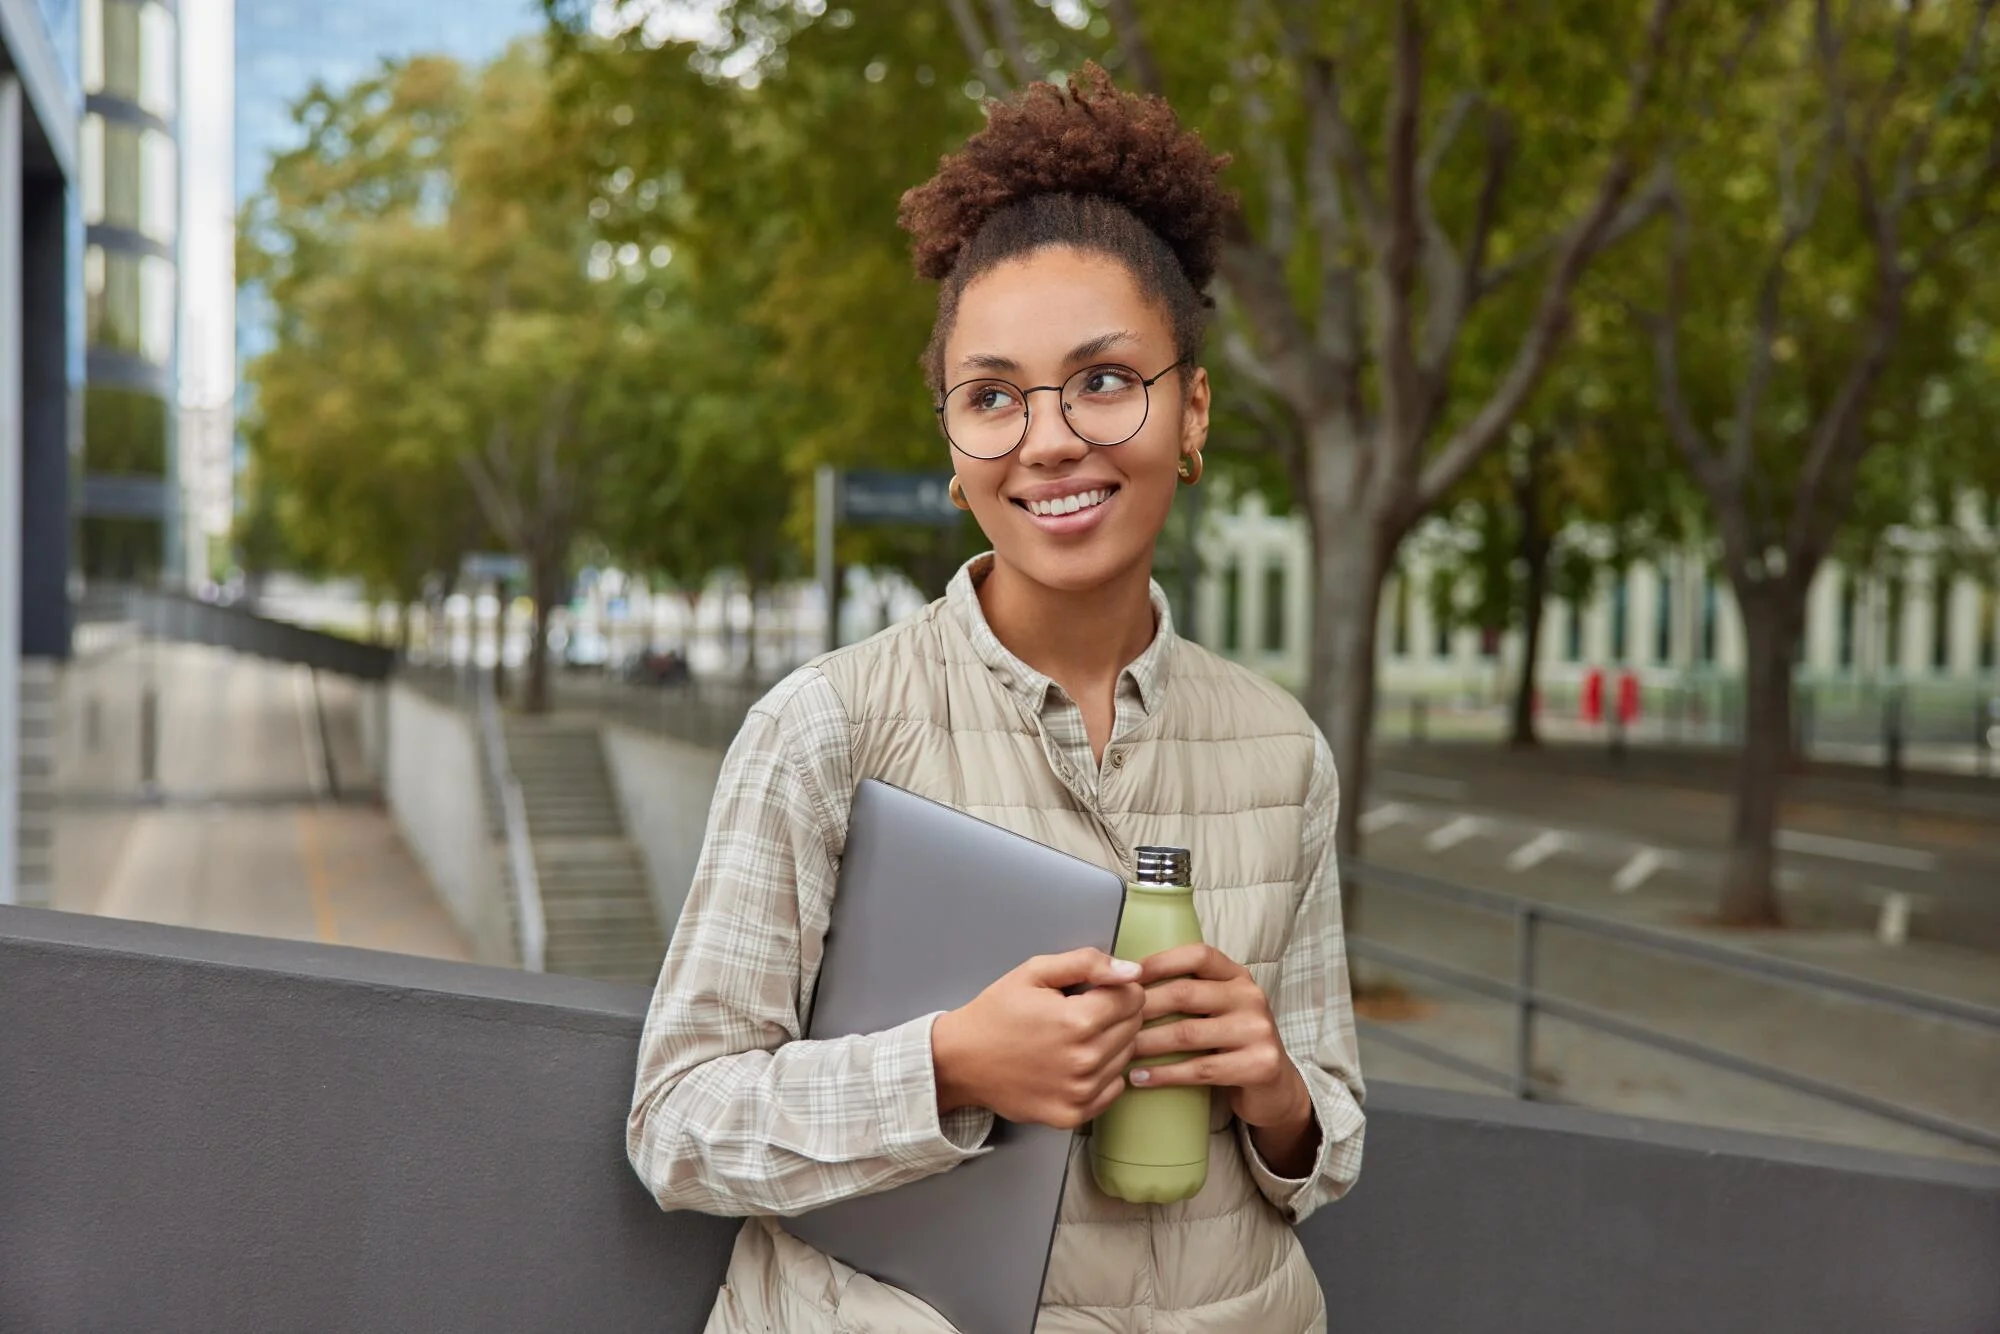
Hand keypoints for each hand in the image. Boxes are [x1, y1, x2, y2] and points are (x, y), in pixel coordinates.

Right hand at [932, 948, 1146, 1129]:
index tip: (1093, 991)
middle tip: (1079, 1013)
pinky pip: (1114, 1089)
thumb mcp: (1034, 972)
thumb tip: (1131, 970)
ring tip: (1074, 1037)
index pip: (1133, 997)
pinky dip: (1102, 1074)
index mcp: (1078, 1021)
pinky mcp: (1073, 1114)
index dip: (1116, 987)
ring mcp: (1080, 1092)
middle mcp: (1085, 1060)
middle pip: (1134, 1026)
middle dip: (1115, 1013)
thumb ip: (1087, 964)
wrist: (961, 1061)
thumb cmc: (997, 1013)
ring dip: (1110, 1043)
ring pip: (1126, 1057)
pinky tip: (1074, 1063)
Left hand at [1128, 945, 1311, 1133]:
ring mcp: (1258, 1031)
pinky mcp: (1259, 1065)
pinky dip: (1164, 1074)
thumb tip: (1126, 983)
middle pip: (1185, 994)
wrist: (1274, 1088)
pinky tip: (1139, 1078)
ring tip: (1119, 1051)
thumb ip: (1190, 993)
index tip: (1126, 977)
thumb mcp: (1219, 1009)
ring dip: (1146, 1044)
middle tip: (1109, 1019)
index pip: (1198, 956)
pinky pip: (1199, 1069)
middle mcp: (1251, 997)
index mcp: (1238, 977)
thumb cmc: (1231, 1044)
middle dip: (1142, 1007)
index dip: (1159, 962)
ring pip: (1188, 1034)